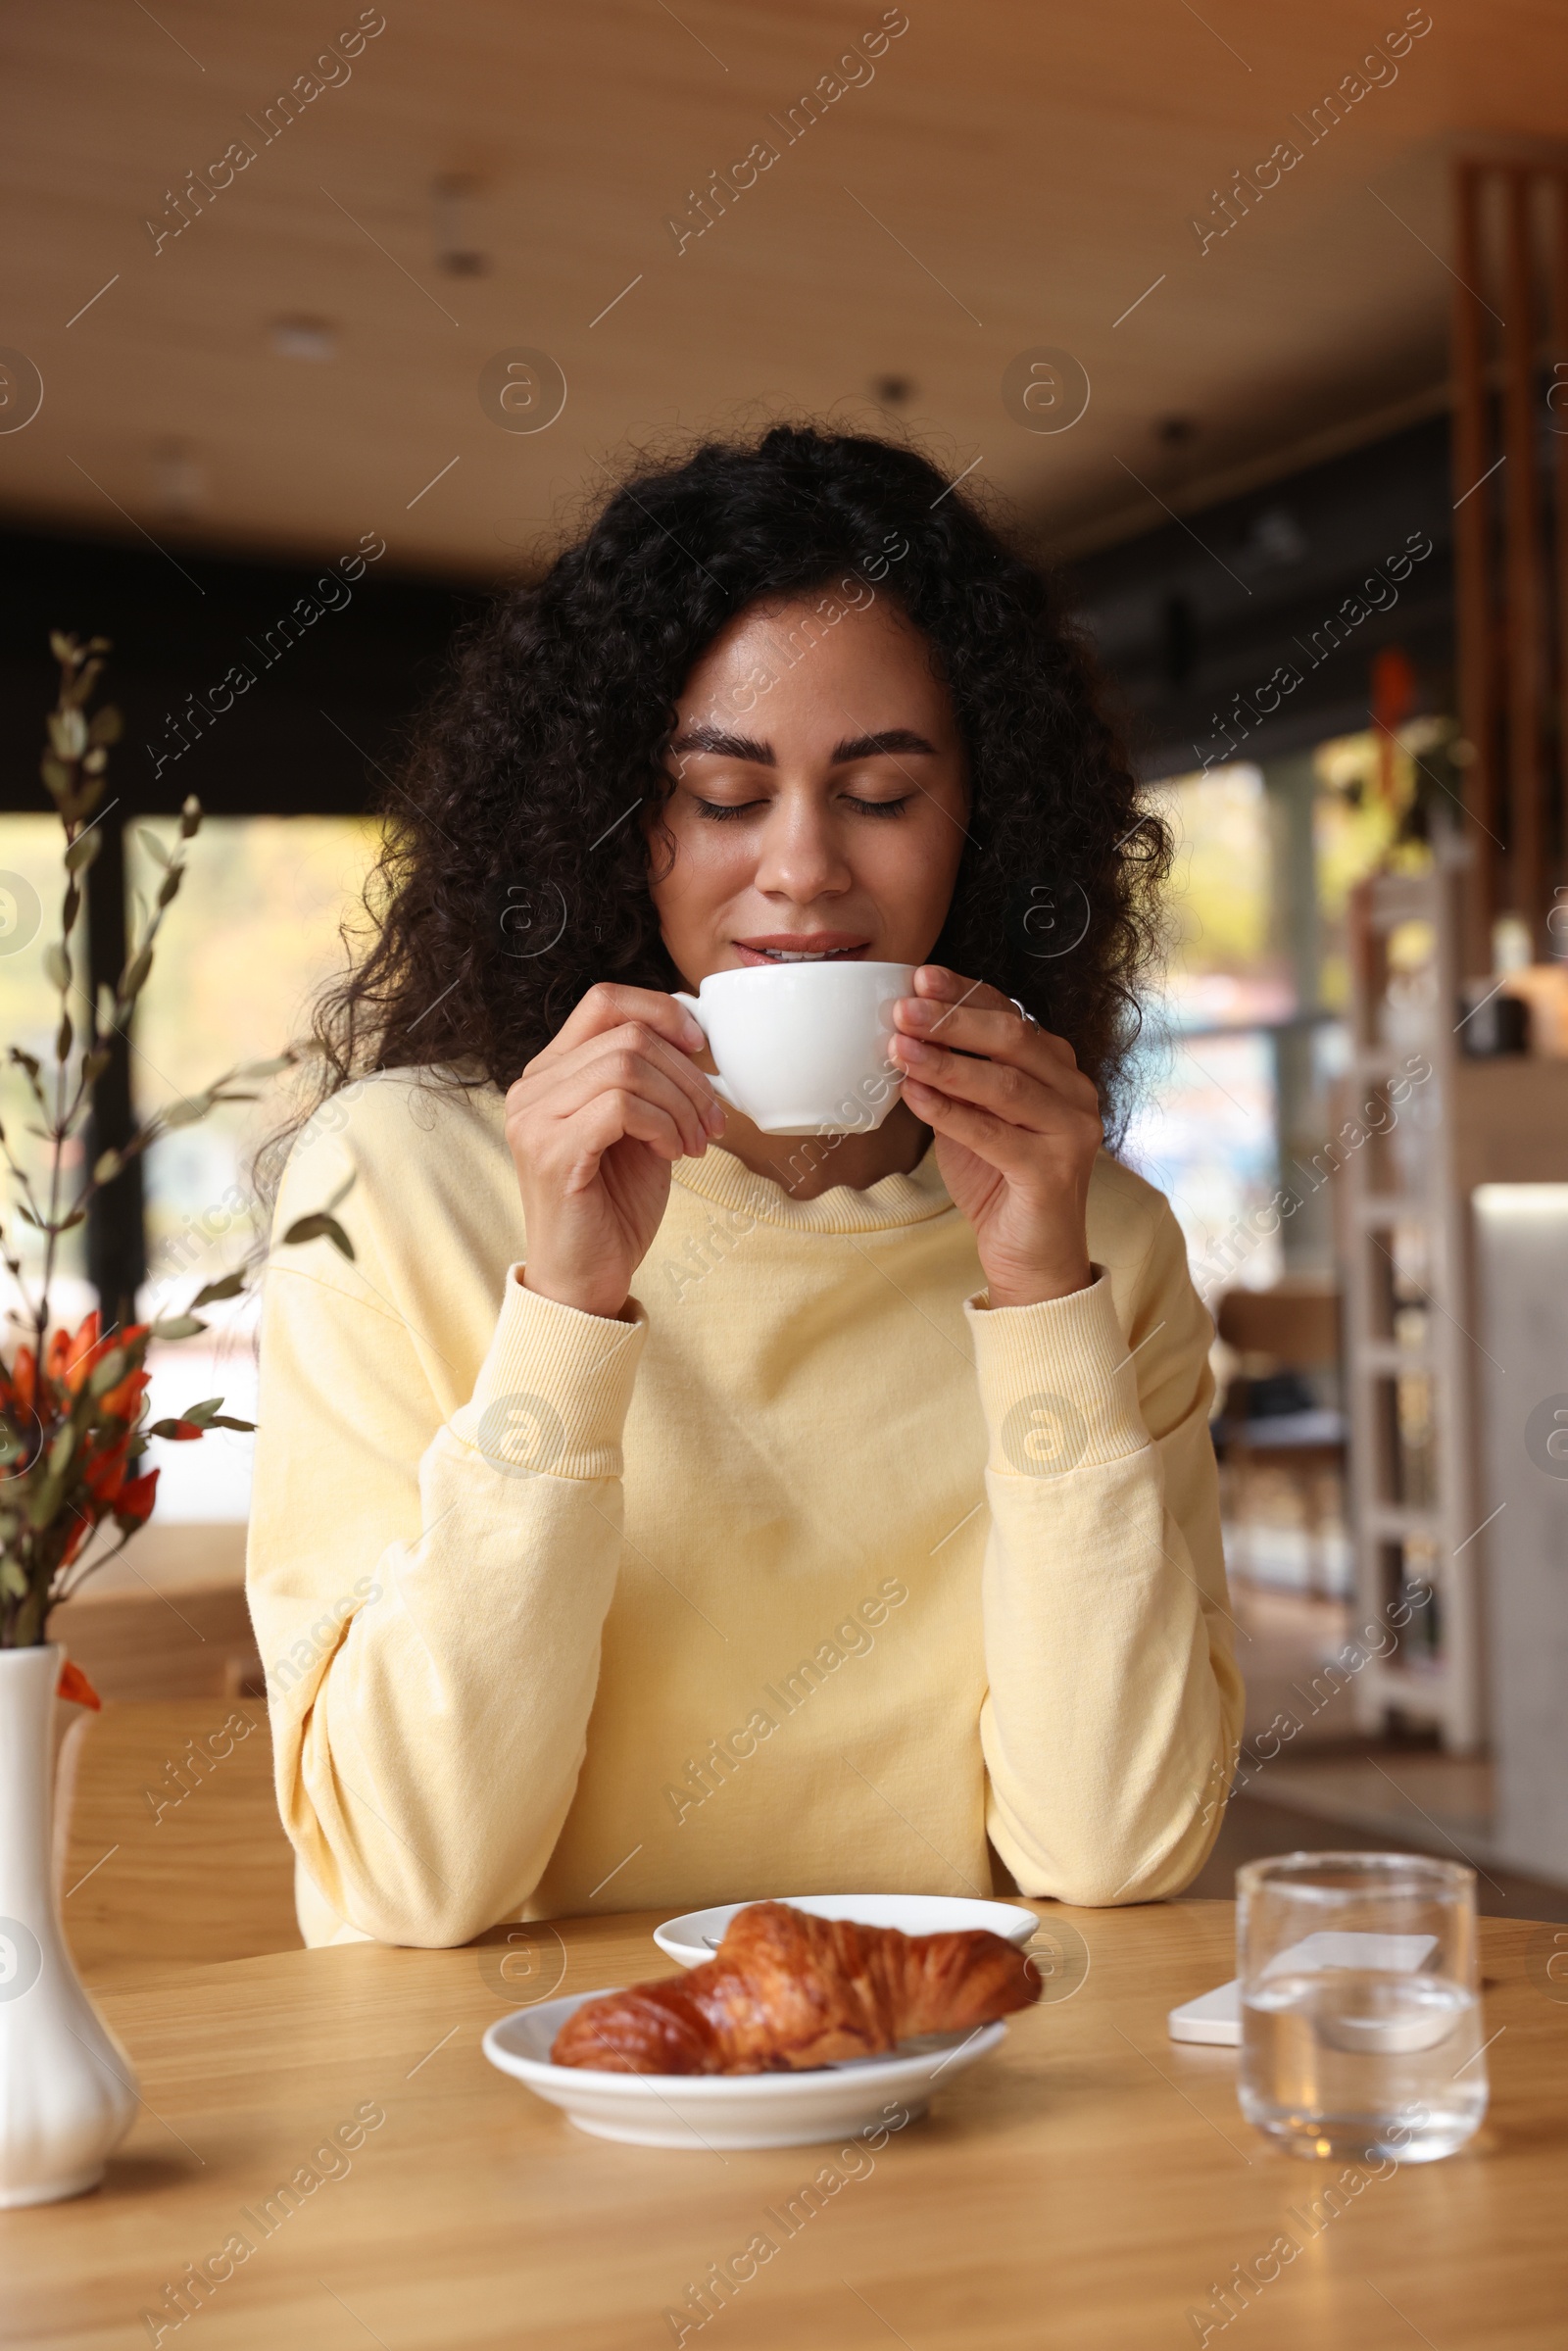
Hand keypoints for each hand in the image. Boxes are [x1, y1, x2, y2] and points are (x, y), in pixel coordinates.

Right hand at [504, 984, 724, 1318]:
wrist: (586, 1281)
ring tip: (695, 1142)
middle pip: (626, 1034)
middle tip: (711, 1119)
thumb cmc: (614, 1209)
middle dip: (686, 1073)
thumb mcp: (639, 1130)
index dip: (661, 1010)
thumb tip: (694, 1037)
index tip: (700, 1046)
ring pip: (627, 1065)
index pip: (603, 1002)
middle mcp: (531, 1089)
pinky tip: (672, 1154)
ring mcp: (534, 1119)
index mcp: (550, 1075)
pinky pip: (621, 1105)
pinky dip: (663, 1126)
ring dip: (680, 1102)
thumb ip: (650, 1082)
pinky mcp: (551, 1151)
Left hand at [888, 966, 1101, 1308]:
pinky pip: (995, 1133)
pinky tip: (913, 1094)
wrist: (1031, 1259)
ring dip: (946, 1062)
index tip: (921, 978)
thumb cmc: (998, 1183)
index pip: (1011, 1016)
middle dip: (953, 1020)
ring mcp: (1073, 1131)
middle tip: (903, 1009)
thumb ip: (954, 1078)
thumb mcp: (971, 1117)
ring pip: (1005, 1084)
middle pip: (1013, 1039)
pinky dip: (950, 1111)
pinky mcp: (1055, 1171)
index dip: (965, 995)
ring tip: (900, 1047)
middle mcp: (1075, 1092)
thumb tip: (908, 1034)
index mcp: (1058, 1070)